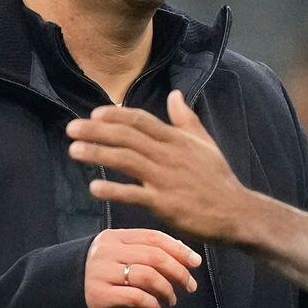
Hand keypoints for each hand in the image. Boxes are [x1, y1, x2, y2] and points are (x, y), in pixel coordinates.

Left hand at [67, 92, 261, 242]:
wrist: (236, 213)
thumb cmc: (219, 179)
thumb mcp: (205, 143)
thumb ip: (186, 119)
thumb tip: (175, 94)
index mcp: (176, 139)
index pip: (140, 120)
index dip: (115, 115)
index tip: (94, 113)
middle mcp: (168, 155)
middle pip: (126, 136)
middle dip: (96, 130)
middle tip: (71, 128)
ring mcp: (165, 179)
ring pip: (126, 160)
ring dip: (97, 153)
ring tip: (74, 150)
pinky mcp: (164, 204)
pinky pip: (134, 194)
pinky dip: (113, 190)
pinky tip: (94, 187)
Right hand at [85, 228, 201, 307]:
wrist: (64, 294)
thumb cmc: (102, 274)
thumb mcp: (118, 255)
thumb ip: (145, 251)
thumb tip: (184, 253)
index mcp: (114, 237)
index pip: (153, 237)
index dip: (178, 249)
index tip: (196, 262)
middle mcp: (107, 251)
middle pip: (154, 257)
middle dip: (178, 272)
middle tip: (190, 286)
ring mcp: (101, 272)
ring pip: (147, 276)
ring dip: (166, 290)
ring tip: (170, 300)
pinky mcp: (99, 294)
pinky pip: (136, 297)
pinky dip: (151, 303)